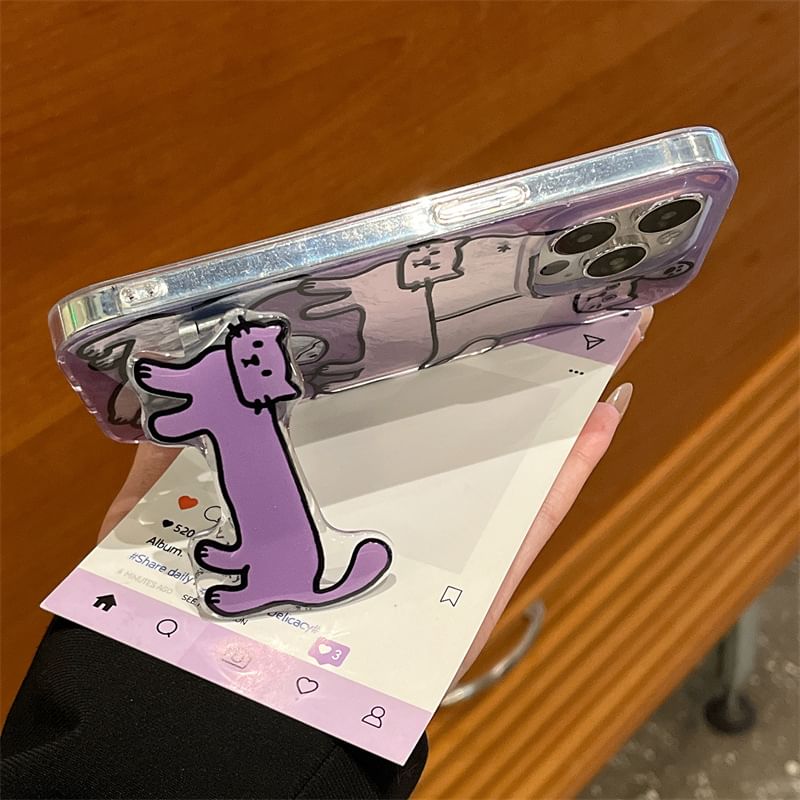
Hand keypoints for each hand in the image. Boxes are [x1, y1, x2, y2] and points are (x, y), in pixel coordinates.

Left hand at [99, 308, 651, 683]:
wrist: (236, 718)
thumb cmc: (193, 610)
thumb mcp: (163, 510)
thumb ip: (176, 452)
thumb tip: (181, 394)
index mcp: (328, 491)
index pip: (376, 420)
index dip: (410, 372)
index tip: (441, 319)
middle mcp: (392, 511)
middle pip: (451, 438)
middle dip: (495, 380)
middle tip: (535, 316)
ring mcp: (443, 544)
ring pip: (509, 466)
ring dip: (554, 408)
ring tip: (591, 347)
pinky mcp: (483, 584)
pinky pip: (536, 520)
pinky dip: (575, 471)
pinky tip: (605, 413)